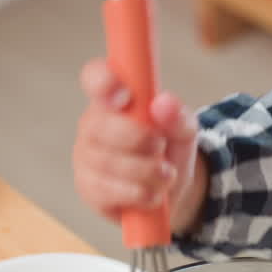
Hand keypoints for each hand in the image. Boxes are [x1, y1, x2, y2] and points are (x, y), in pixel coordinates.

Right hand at [72, 57, 207, 233]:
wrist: (170, 191)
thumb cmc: (170, 151)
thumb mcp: (184, 131)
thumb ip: (178, 116)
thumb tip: (163, 104)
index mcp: (113, 100)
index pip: (95, 78)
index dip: (103, 81)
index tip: (125, 95)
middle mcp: (93, 126)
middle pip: (99, 126)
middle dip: (136, 138)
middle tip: (160, 146)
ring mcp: (86, 158)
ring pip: (107, 162)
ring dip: (146, 171)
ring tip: (167, 174)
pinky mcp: (88, 189)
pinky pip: (107, 191)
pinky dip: (139, 193)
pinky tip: (154, 194)